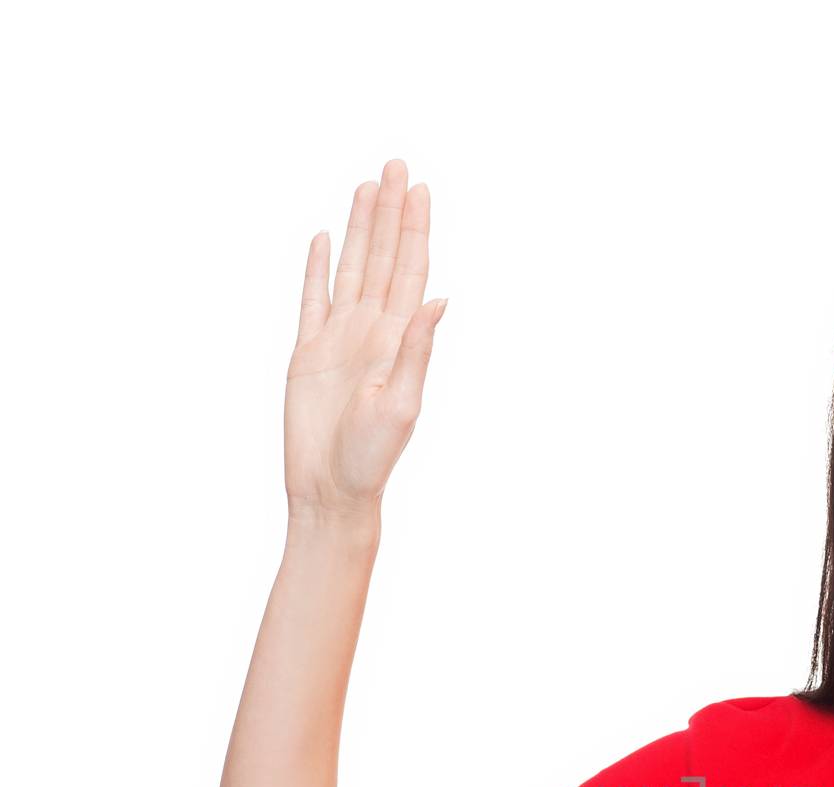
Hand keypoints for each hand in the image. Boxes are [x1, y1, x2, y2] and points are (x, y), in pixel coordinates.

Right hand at [284, 157, 446, 521]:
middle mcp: (372, 333)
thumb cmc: (371, 458)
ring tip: (368, 186)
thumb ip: (418, 350)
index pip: (410, 272)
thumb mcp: (402, 405)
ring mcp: (339, 340)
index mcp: (398, 341)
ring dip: (361, 229)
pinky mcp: (308, 353)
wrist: (330, 489)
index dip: (414, 229)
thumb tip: (439, 298)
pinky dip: (319, 268)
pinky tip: (327, 239)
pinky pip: (312, 299)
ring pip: (352, 269)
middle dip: (391, 212)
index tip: (419, 188)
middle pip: (383, 258)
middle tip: (397, 164)